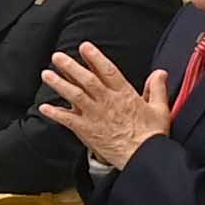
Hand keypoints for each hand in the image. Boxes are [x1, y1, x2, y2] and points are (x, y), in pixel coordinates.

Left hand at [38, 41, 170, 164]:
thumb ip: (157, 88)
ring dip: (59, 84)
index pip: (108, 71)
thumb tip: (159, 73)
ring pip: (74, 95)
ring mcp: (95, 116)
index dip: (95, 57)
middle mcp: (107, 102)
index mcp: (125, 95)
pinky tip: (44, 107)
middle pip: (86, 80)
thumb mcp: (160, 109)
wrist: (143, 158)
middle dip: (70, 66)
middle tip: (57, 56)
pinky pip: (68, 120)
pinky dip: (55, 113)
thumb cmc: (151, 136)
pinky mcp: (87, 131)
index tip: (84, 47)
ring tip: (46, 74)